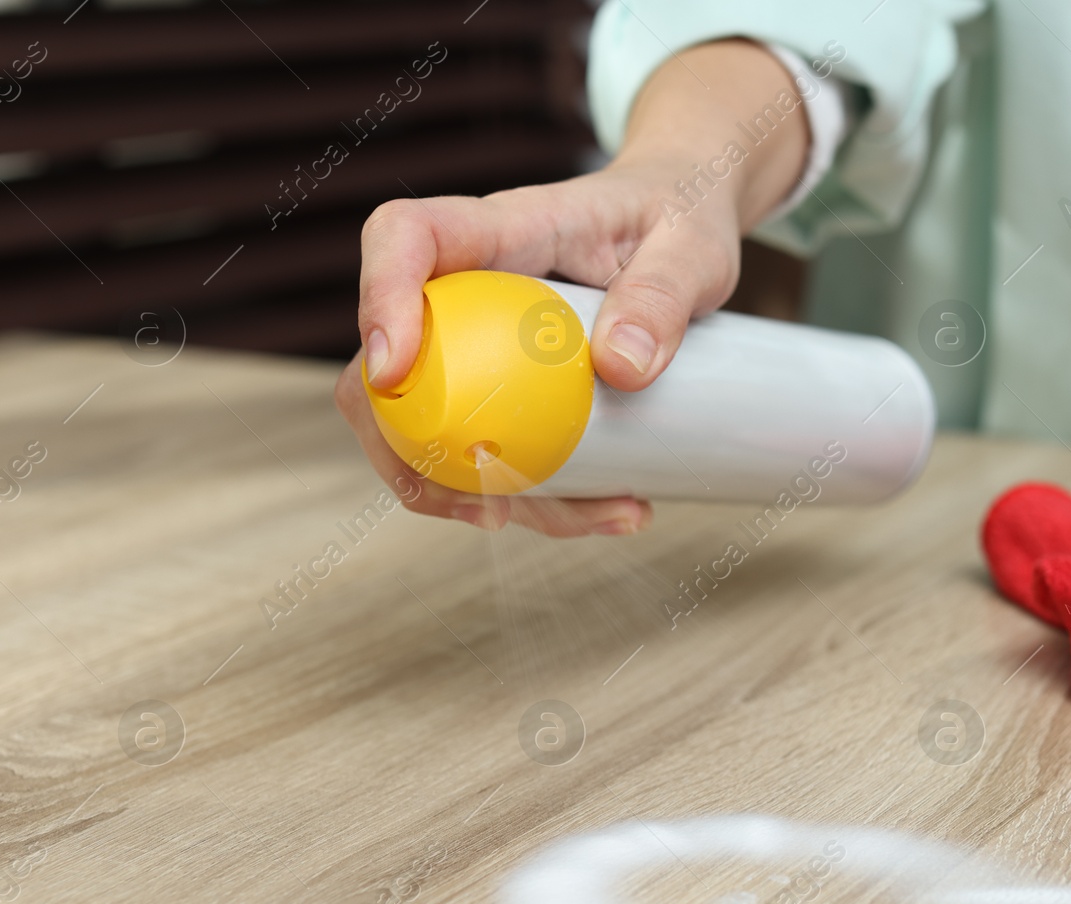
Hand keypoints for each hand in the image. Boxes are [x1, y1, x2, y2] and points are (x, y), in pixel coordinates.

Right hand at [337, 162, 739, 534]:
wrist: (687, 226)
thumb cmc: (679, 216)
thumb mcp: (692, 247)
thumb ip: (663, 295)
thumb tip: (622, 369)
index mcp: (503, 231)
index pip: (406, 237)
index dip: (378, 296)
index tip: (395, 369)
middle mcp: (470, 290)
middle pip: (384, 365)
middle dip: (404, 450)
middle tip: (483, 508)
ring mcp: (479, 345)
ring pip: (433, 431)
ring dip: (484, 496)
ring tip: (593, 520)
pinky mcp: (507, 390)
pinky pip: (493, 451)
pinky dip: (540, 499)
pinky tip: (610, 510)